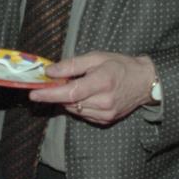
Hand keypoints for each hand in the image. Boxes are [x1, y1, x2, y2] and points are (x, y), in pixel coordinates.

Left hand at [28, 52, 155, 125]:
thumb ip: (72, 64)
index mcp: (102, 82)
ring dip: (67, 99)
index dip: (49, 93)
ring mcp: (106, 114)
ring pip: (74, 109)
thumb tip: (50, 71)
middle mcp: (104, 101)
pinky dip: (78, 105)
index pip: (70, 92)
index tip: (33, 93)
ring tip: (71, 86)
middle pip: (69, 102)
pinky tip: (83, 95)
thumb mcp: (96, 57)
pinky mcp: (106, 120)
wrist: (144, 82)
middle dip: (56, 93)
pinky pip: (83, 114)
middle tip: (50, 83)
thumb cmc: (120, 65)